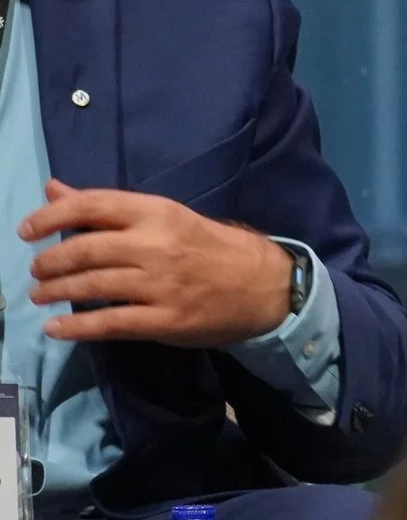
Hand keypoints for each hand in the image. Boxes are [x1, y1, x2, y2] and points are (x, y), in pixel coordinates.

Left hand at [18, 181, 293, 345]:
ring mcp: (161, 285)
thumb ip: (109, 208)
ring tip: (40, 295)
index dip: (51, 216)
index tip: (26, 230)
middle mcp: (157, 246)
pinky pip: (111, 324)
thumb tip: (54, 190)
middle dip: (49, 262)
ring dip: (56, 292)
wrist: (266, 285)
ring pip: (92, 287)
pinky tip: (56, 328)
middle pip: (85, 250)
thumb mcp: (166, 217)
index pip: (92, 206)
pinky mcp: (166, 321)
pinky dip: (76, 328)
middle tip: (36, 271)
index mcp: (159, 213)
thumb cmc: (213, 247)